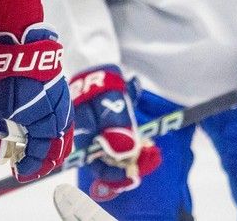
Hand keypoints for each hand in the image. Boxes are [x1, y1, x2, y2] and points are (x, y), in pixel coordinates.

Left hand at [0, 24, 73, 181]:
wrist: (16, 41)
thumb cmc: (3, 76)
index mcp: (43, 124)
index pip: (38, 156)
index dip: (28, 168)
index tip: (17, 172)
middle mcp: (58, 116)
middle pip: (56, 149)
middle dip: (42, 161)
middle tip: (27, 166)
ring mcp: (63, 102)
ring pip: (62, 134)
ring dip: (50, 146)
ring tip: (35, 152)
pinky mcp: (61, 91)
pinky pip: (63, 119)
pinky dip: (54, 130)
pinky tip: (42, 130)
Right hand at [69, 65, 160, 201]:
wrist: (94, 60)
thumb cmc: (100, 83)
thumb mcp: (109, 103)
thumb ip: (116, 127)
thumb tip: (127, 154)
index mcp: (84, 138)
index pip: (99, 169)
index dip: (118, 176)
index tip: (138, 175)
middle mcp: (89, 139)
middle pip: (110, 162)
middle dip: (132, 164)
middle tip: (152, 157)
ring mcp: (99, 131)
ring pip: (117, 152)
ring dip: (135, 153)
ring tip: (151, 149)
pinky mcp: (107, 123)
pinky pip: (120, 138)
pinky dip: (133, 140)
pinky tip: (144, 138)